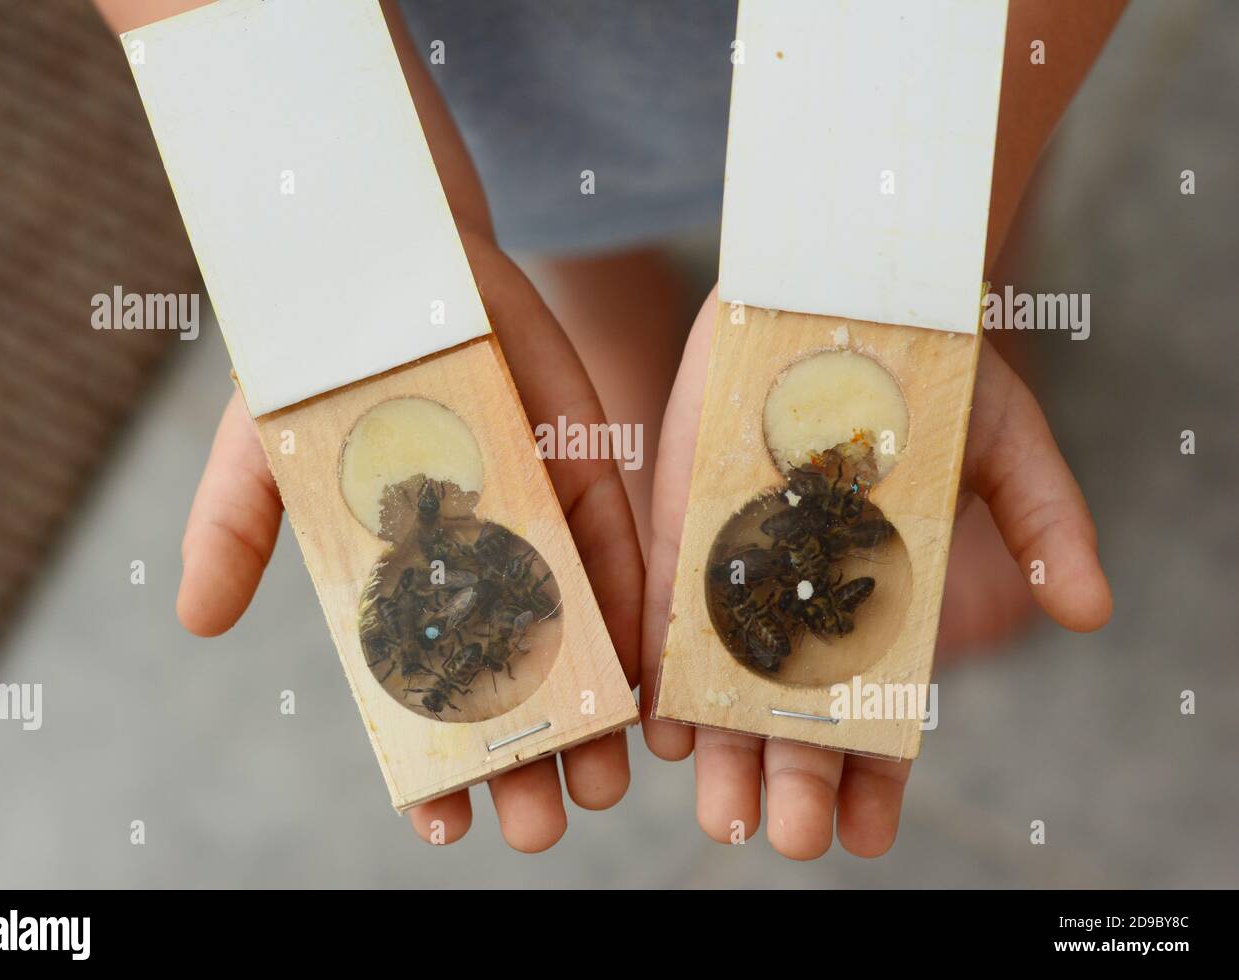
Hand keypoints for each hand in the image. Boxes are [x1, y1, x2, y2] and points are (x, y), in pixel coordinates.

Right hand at [176, 230, 641, 851]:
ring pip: (577, 636)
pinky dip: (636, 617)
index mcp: (399, 574)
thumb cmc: (319, 358)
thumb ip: (234, 525)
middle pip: (511, 679)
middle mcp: (476, 561)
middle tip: (545, 826)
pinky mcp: (589, 471)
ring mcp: (539, 520)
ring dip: (596, 712)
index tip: (443, 825)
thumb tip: (195, 619)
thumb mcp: (264, 446)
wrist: (396, 262)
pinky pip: (621, 554)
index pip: (419, 689)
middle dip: (529, 757)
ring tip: (609, 783)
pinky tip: (651, 684)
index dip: (430, 758)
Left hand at [639, 288, 1112, 858]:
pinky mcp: (681, 526)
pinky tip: (661, 725)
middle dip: (791, 779)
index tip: (871, 833)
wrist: (841, 292)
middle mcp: (805, 599)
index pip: (879, 710)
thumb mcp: (1002, 441)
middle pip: (790, 712)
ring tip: (720, 810)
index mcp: (884, 601)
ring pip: (720, 681)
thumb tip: (1094, 611)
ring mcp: (738, 567)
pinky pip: (664, 610)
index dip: (877, 774)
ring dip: (718, 749)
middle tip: (785, 836)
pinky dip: (662, 667)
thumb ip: (1045, 520)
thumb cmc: (933, 369)